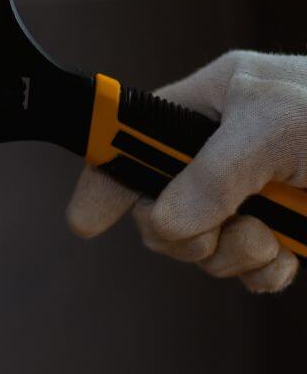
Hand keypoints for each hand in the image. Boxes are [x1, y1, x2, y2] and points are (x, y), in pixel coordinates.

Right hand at [67, 50, 305, 291]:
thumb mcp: (277, 127)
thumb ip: (212, 174)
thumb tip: (167, 223)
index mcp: (211, 102)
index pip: (130, 133)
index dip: (102, 174)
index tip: (86, 220)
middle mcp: (221, 149)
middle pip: (157, 205)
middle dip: (183, 231)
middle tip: (218, 229)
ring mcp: (251, 194)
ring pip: (198, 244)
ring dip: (230, 254)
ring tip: (271, 238)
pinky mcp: (282, 232)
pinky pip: (243, 269)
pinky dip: (262, 272)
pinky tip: (289, 257)